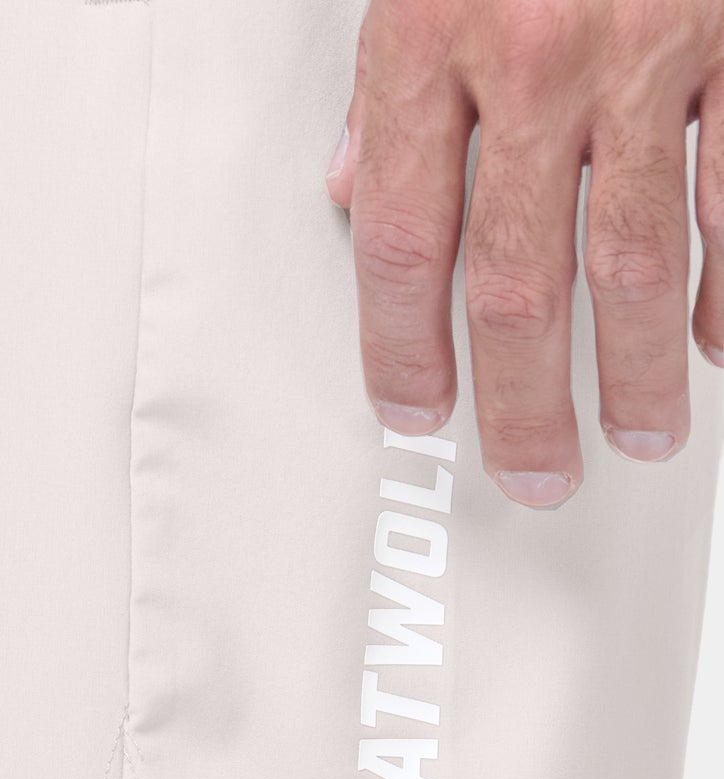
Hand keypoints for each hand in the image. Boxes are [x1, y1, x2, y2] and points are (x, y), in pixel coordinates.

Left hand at [326, 0, 723, 506]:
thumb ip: (385, 88)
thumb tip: (355, 194)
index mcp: (431, 40)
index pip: (396, 244)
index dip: (399, 350)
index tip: (413, 413)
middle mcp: (539, 56)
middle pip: (514, 282)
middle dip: (520, 401)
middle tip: (529, 472)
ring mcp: (658, 46)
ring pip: (637, 257)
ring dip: (635, 369)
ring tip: (633, 436)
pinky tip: (723, 345)